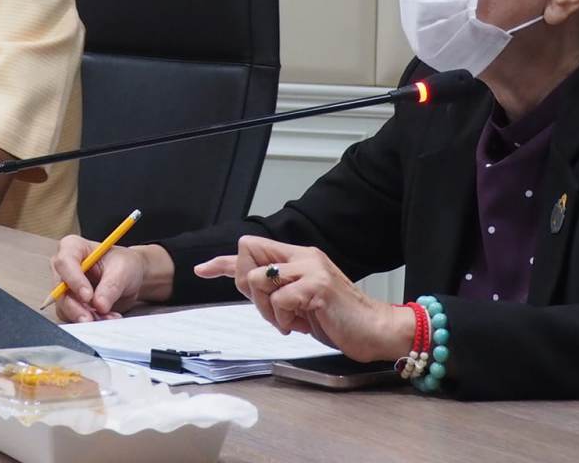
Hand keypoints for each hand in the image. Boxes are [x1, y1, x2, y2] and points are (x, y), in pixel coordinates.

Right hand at [49, 237, 169, 322]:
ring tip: (108, 316)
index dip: (74, 280)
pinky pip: (73, 317)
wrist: (130, 277)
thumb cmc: (124, 264)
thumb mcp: (122, 269)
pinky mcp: (71, 304)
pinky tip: (106, 317)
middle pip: (60, 290)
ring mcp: (66, 287)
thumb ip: (111, 286)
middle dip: (76, 307)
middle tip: (92, 317)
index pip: (64, 263)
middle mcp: (64, 268)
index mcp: (73, 248)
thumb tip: (99, 304)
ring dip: (86, 316)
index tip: (88, 296)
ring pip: (65, 307)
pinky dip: (90, 320)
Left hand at [193, 236, 413, 363]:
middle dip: (249, 288)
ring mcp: (310, 269)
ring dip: (267, 309)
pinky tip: (300, 324)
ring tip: (289, 321)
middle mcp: (303, 256)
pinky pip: (280, 299)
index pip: (252, 249)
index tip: (202, 270)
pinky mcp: (318, 286)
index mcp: (298, 257)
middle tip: (271, 309)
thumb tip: (247, 286)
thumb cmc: (338, 319)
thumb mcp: (300, 302)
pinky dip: (284, 319)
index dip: (223, 261)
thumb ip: (276, 291)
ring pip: (259, 279)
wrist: (377, 329)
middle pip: (247, 255)